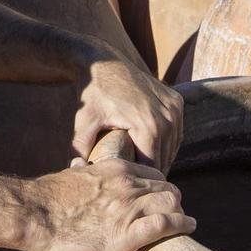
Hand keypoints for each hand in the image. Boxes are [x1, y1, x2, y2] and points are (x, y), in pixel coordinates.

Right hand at [20, 158, 194, 250]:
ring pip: (171, 203)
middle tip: (175, 213)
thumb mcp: (68, 175)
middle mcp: (126, 185)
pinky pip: (166, 224)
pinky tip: (189, 227)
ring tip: (184, 223)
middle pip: (167, 187)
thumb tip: (77, 165)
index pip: (151, 173)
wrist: (33, 213)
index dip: (159, 186)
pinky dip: (182, 225)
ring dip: (180, 213)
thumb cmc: (47, 198)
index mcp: (113, 169)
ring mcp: (128, 208)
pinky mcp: (128, 233)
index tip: (160, 197)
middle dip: (174, 200)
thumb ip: (81, 171)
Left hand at [72, 51, 184, 171]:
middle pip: (164, 158)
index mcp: (148, 127)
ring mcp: (174, 108)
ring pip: (173, 146)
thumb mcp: (83, 123)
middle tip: (137, 182)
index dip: (141, 179)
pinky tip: (152, 148)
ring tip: (144, 169)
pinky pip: (176, 131)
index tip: (130, 188)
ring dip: (161, 157)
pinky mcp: (177, 101)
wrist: (103, 62)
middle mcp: (167, 118)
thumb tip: (73, 172)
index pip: (152, 167)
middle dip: (151, 172)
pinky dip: (167, 141)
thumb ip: (79, 150)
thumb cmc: (92, 95)